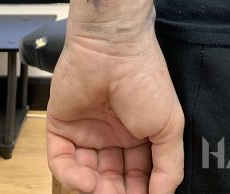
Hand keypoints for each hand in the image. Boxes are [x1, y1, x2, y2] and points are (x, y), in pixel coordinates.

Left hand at [47, 30, 184, 193]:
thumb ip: (169, 165)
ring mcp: (85, 128)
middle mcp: (111, 132)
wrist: (113, 49)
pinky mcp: (61, 124)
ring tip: (104, 191)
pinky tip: (87, 181)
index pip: (138, 172)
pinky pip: (61, 159)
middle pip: (111, 176)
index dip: (141, 189)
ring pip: (85, 172)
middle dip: (118, 192)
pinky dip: (71, 176)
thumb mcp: (169, 125)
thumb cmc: (144, 77)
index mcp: (138, 132)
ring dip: (94, 188)